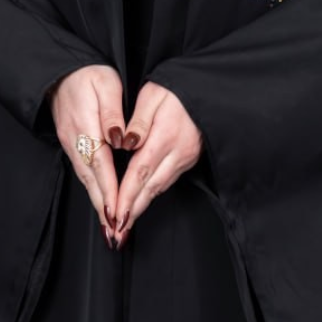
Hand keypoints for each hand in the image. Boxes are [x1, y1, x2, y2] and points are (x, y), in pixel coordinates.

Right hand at [47, 63, 127, 248]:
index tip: (118, 210)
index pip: (100, 163)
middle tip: (115, 232)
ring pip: (85, 179)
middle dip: (103, 207)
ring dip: (97, 203)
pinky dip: (92, 190)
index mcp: (85, 125)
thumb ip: (113, 113)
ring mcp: (70, 143)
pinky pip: (82, 172)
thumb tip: (120, 138)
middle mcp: (74, 139)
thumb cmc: (88, 74)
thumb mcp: (105, 85)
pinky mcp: (70, 144)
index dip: (109, 189)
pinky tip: (100, 202)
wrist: (61, 70)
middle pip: (90, 179)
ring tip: (109, 226)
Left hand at [112, 81, 202, 242]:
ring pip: (160, 188)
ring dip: (142, 206)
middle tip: (117, 233)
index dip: (126, 196)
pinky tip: (142, 201)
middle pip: (150, 188)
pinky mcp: (190, 158)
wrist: (207, 88)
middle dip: (132, 212)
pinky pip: (167, 180)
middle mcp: (177, 153)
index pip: (139, 173)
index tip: (114, 215)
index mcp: (164, 137)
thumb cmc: (176, 88)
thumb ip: (137, 120)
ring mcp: (186, 158)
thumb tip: (124, 141)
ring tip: (125, 223)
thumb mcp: (152, 94)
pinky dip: (153, 193)